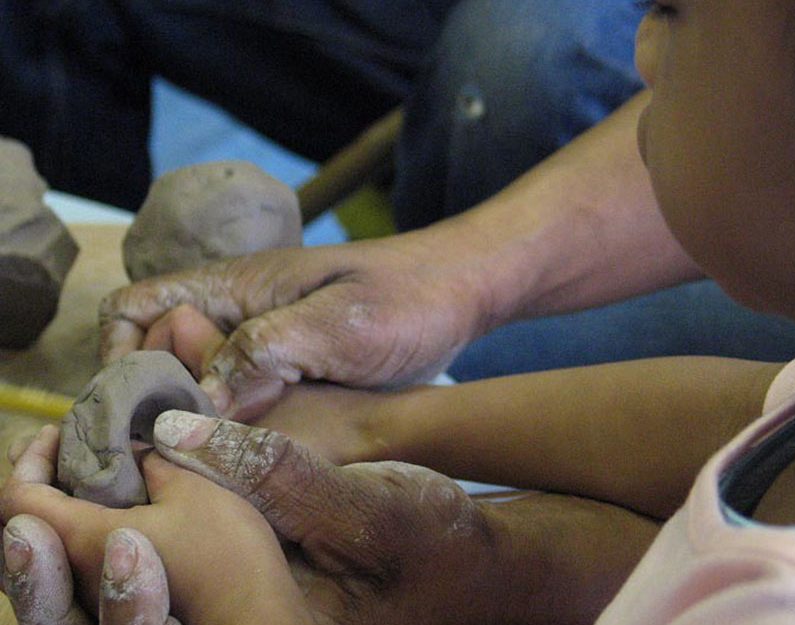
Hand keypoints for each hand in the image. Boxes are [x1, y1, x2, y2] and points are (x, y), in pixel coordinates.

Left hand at [0, 426, 309, 624]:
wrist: (256, 612)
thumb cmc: (225, 554)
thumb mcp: (194, 491)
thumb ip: (152, 463)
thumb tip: (130, 448)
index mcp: (84, 542)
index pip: (19, 499)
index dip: (32, 458)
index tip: (61, 432)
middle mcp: (75, 578)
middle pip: (17, 533)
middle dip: (33, 484)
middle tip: (58, 455)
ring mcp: (92, 599)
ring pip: (44, 559)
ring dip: (49, 516)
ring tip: (73, 485)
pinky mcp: (115, 607)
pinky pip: (72, 574)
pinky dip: (72, 538)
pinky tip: (105, 519)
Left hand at [3, 414, 657, 624]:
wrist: (481, 580)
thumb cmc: (437, 547)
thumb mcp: (375, 507)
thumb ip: (279, 475)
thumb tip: (175, 433)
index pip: (120, 599)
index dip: (58, 527)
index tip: (48, 449)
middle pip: (90, 624)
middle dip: (37, 554)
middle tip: (23, 485)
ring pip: (107, 618)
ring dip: (61, 557)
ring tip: (40, 491)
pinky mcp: (234, 617)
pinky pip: (148, 597)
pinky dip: (108, 549)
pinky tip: (103, 501)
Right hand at [98, 233, 488, 418]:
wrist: (467, 291)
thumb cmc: (407, 297)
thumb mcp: (334, 325)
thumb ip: (263, 353)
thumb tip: (198, 401)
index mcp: (236, 288)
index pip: (137, 308)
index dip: (119, 354)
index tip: (137, 407)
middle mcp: (241, 314)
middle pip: (161, 353)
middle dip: (155, 398)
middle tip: (170, 450)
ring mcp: (268, 342)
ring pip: (203, 381)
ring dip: (197, 416)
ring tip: (206, 459)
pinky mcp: (296, 369)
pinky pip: (245, 396)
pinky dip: (235, 423)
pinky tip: (249, 453)